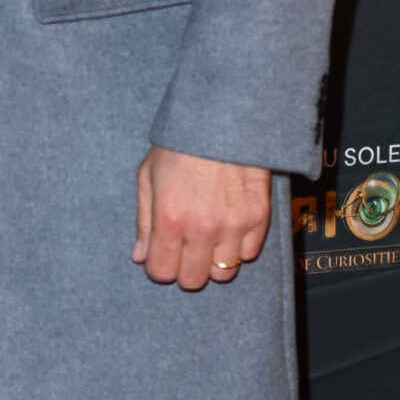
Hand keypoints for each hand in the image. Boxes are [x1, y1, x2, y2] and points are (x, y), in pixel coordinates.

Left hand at [133, 147, 270, 290]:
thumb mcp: (147, 177)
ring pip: (224, 273)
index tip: (163, 254)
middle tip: (186, 248)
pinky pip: (249, 254)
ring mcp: (234, 225)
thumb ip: (143, 221)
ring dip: (213, 261)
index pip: (162, 272)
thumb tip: (140, 257)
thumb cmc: (179, 146)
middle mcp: (203, 228)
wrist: (222, 119)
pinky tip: (229, 227)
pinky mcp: (259, 217)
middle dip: (185, 268)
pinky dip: (238, 247)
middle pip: (193, 280)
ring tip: (210, 239)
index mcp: (170, 219)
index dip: (159, 266)